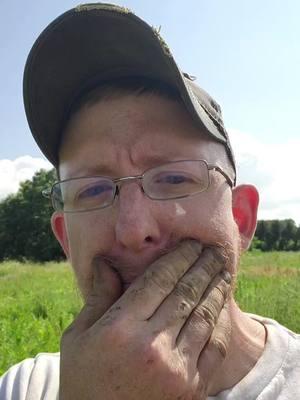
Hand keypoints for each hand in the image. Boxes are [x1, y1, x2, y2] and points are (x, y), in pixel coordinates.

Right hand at [59, 241, 230, 399]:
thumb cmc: (82, 382)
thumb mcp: (77, 338)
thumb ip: (98, 297)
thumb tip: (105, 261)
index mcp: (120, 329)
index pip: (158, 280)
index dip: (179, 257)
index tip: (191, 243)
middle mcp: (151, 346)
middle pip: (185, 293)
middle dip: (203, 266)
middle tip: (214, 249)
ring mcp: (175, 370)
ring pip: (203, 316)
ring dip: (216, 289)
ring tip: (224, 270)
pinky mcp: (191, 390)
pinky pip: (214, 348)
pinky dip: (220, 323)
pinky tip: (222, 306)